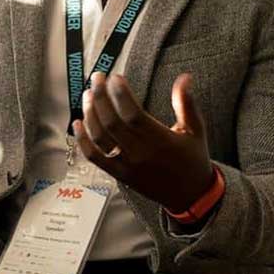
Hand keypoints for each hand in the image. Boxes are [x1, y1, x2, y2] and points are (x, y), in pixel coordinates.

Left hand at [74, 71, 213, 211]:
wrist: (191, 196)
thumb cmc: (193, 160)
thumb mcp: (196, 130)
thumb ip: (186, 103)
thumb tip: (184, 78)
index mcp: (160, 141)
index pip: (133, 114)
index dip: (121, 94)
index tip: (115, 77)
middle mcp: (141, 153)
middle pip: (112, 122)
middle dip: (100, 97)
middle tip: (96, 78)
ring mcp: (127, 165)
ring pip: (100, 138)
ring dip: (90, 114)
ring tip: (88, 95)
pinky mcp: (119, 175)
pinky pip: (95, 158)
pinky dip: (83, 140)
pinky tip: (78, 124)